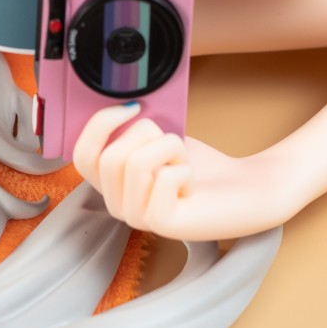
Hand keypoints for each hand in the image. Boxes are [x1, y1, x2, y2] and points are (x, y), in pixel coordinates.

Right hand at [69, 105, 299, 240]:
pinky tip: (193, 184)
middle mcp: (118, 206)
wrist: (245, 188)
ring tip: (184, 163)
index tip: (134, 106)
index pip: (81, 156)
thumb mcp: (157, 140)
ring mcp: (138, 219)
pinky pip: (163, 178)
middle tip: (173, 145)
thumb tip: (115, 103)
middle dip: (149, 135)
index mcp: (112, 185)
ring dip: (170, 148)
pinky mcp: (163, 224)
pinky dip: (185, 169)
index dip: (101, 125)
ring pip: (136, 163)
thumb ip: (131, 131)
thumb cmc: (202, 165)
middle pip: (111, 157)